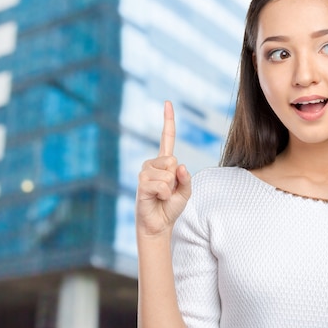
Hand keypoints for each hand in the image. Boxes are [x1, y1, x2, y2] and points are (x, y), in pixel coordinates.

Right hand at [136, 101, 191, 236]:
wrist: (158, 225)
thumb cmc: (170, 207)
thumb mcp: (185, 192)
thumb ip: (185, 178)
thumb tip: (179, 165)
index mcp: (164, 162)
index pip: (166, 137)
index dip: (167, 120)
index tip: (167, 102)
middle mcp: (152, 164)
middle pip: (173, 160)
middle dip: (176, 179)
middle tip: (168, 191)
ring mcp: (145, 172)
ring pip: (168, 173)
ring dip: (170, 188)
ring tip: (162, 196)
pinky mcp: (141, 183)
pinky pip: (162, 185)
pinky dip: (164, 194)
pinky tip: (157, 199)